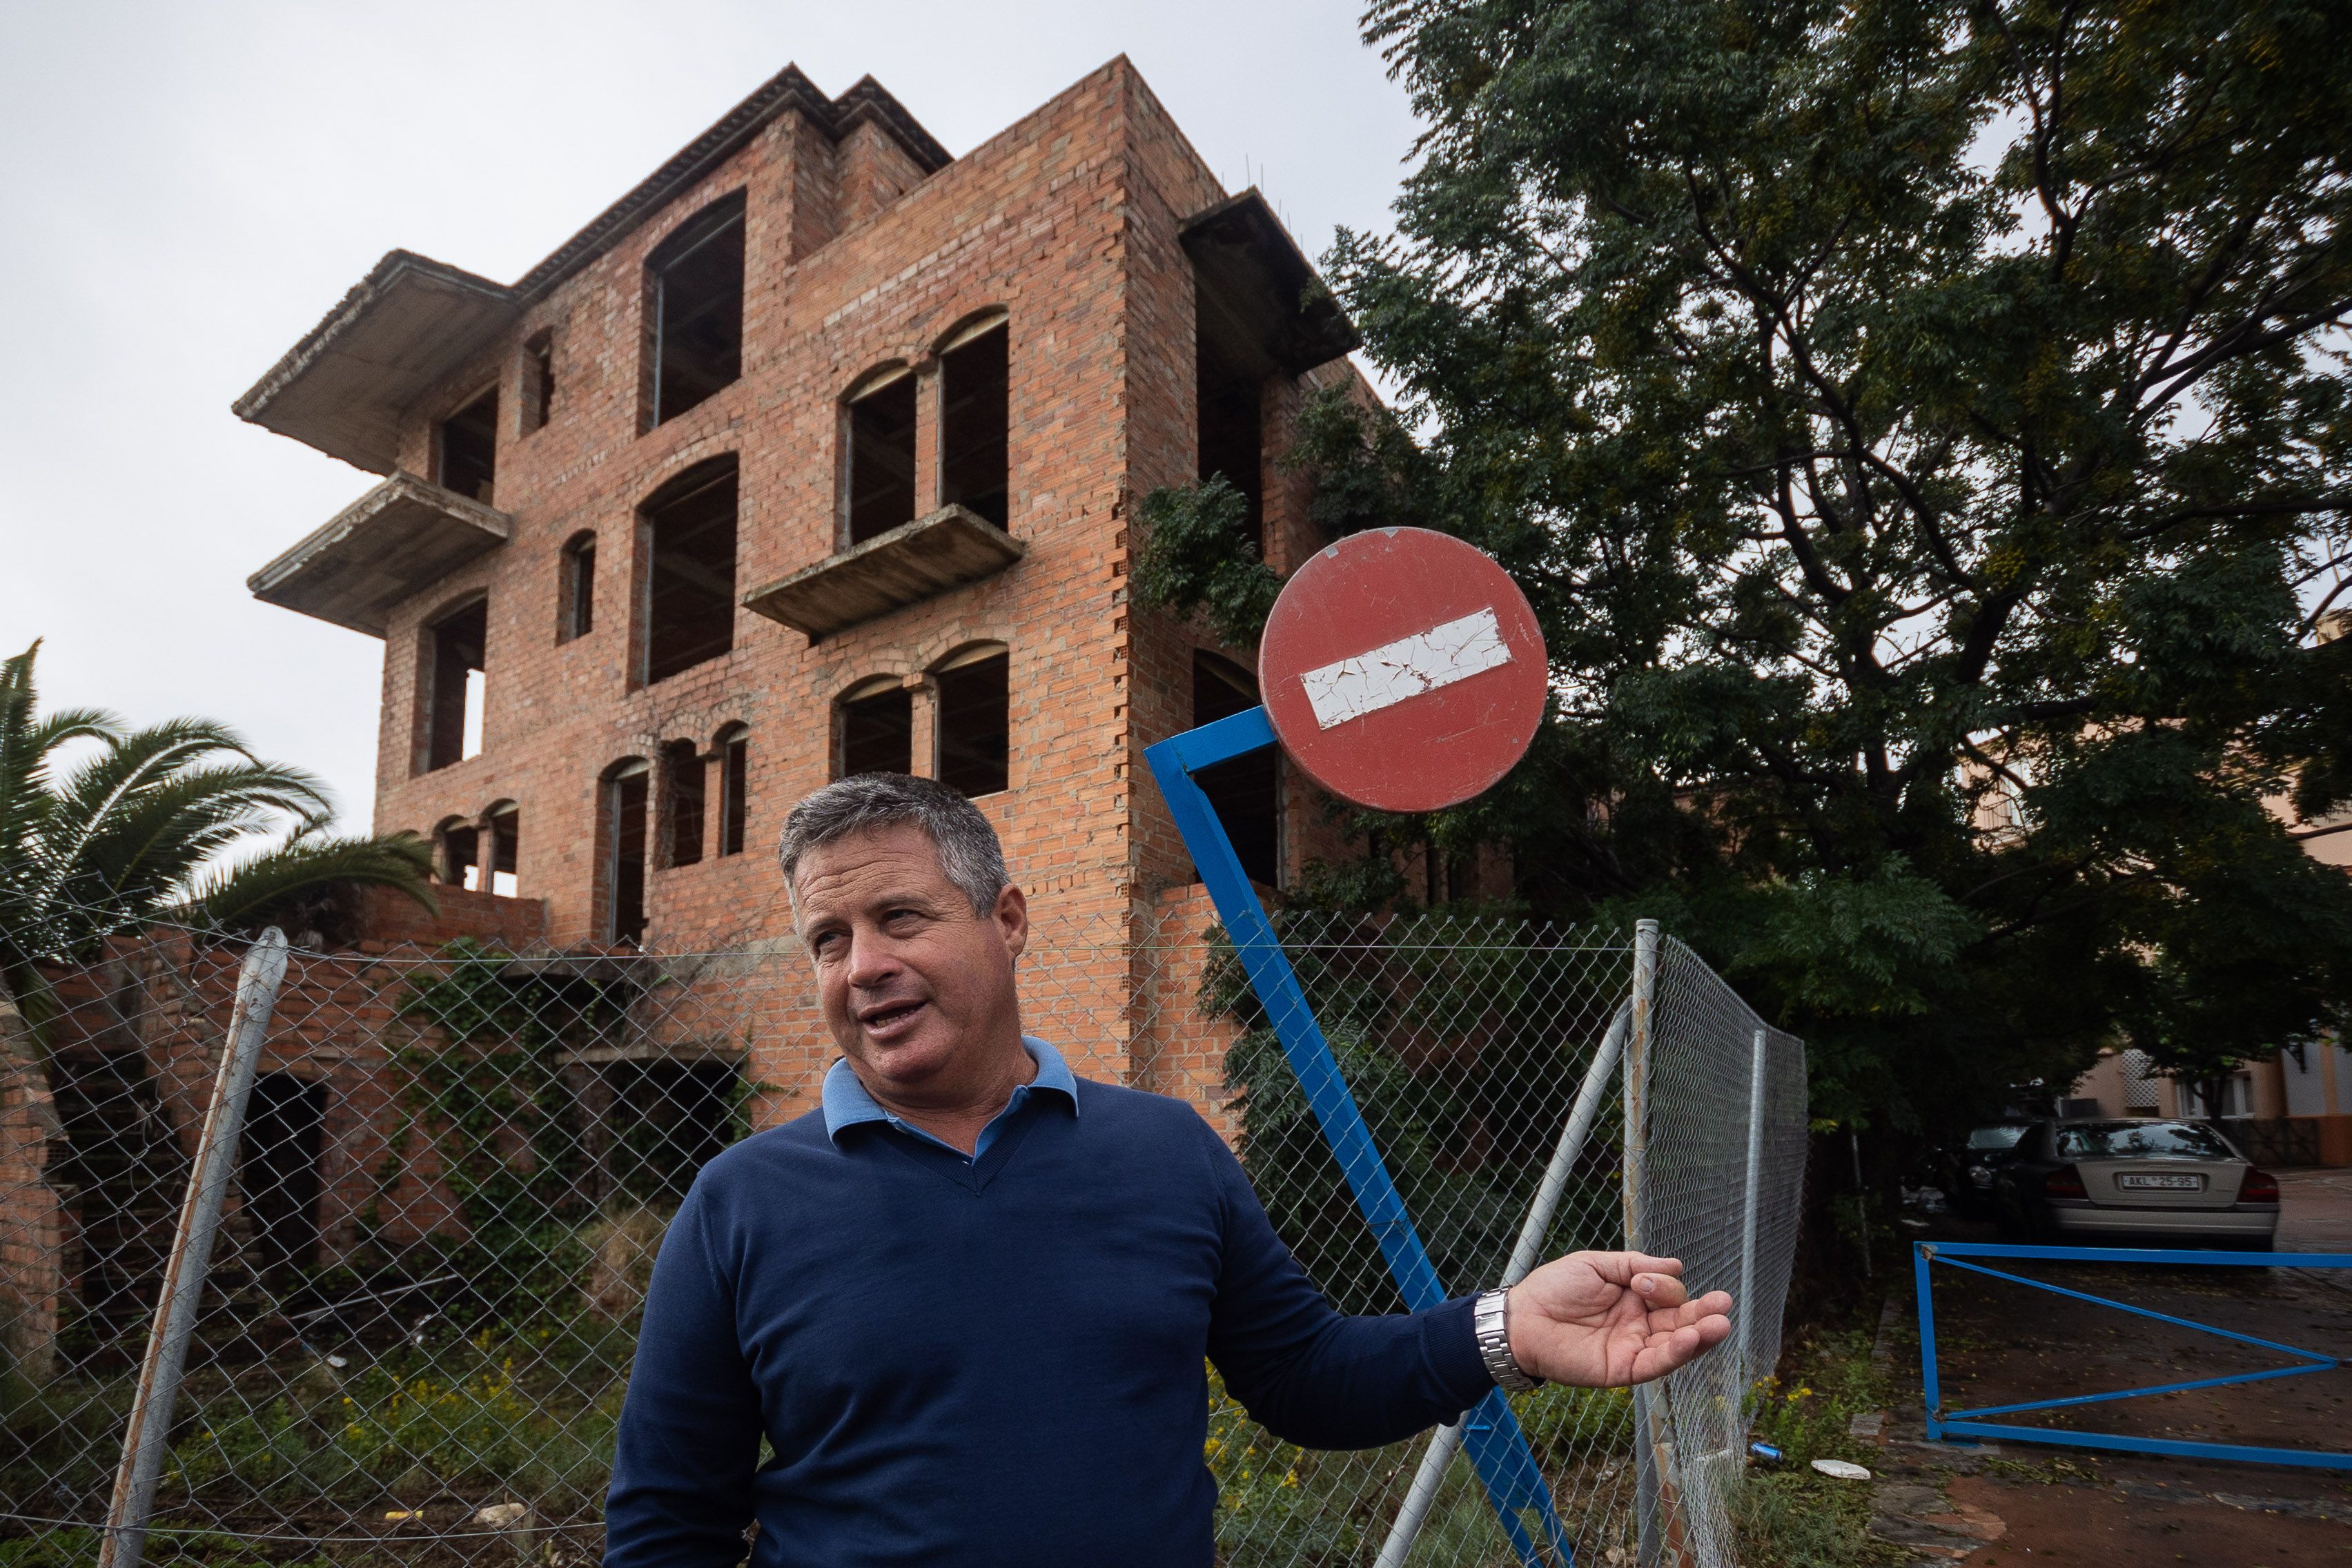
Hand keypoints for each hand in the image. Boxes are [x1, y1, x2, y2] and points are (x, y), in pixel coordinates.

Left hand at [1504, 1251, 1732, 1388]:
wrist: (1522, 1318)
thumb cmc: (1554, 1288)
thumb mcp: (1597, 1265)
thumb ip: (1635, 1264)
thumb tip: (1677, 1266)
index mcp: (1634, 1299)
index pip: (1668, 1296)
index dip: (1666, 1288)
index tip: (1645, 1281)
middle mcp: (1639, 1325)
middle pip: (1680, 1322)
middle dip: (1703, 1313)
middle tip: (1724, 1303)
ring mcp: (1633, 1348)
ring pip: (1675, 1345)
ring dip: (1699, 1336)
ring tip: (1720, 1324)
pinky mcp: (1623, 1370)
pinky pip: (1655, 1364)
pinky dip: (1676, 1353)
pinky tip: (1691, 1339)